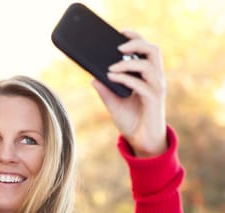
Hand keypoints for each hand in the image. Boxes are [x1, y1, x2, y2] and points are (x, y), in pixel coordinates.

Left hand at [92, 30, 166, 157]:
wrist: (140, 141)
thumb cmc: (130, 121)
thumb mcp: (112, 104)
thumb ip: (105, 90)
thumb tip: (93, 77)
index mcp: (147, 76)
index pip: (146, 50)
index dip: (136, 38)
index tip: (120, 33)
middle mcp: (155, 79)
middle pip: (153, 51)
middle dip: (136, 44)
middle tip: (118, 47)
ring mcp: (156, 89)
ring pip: (150, 65)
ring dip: (128, 62)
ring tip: (111, 66)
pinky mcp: (154, 101)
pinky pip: (142, 84)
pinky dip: (126, 78)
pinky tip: (113, 77)